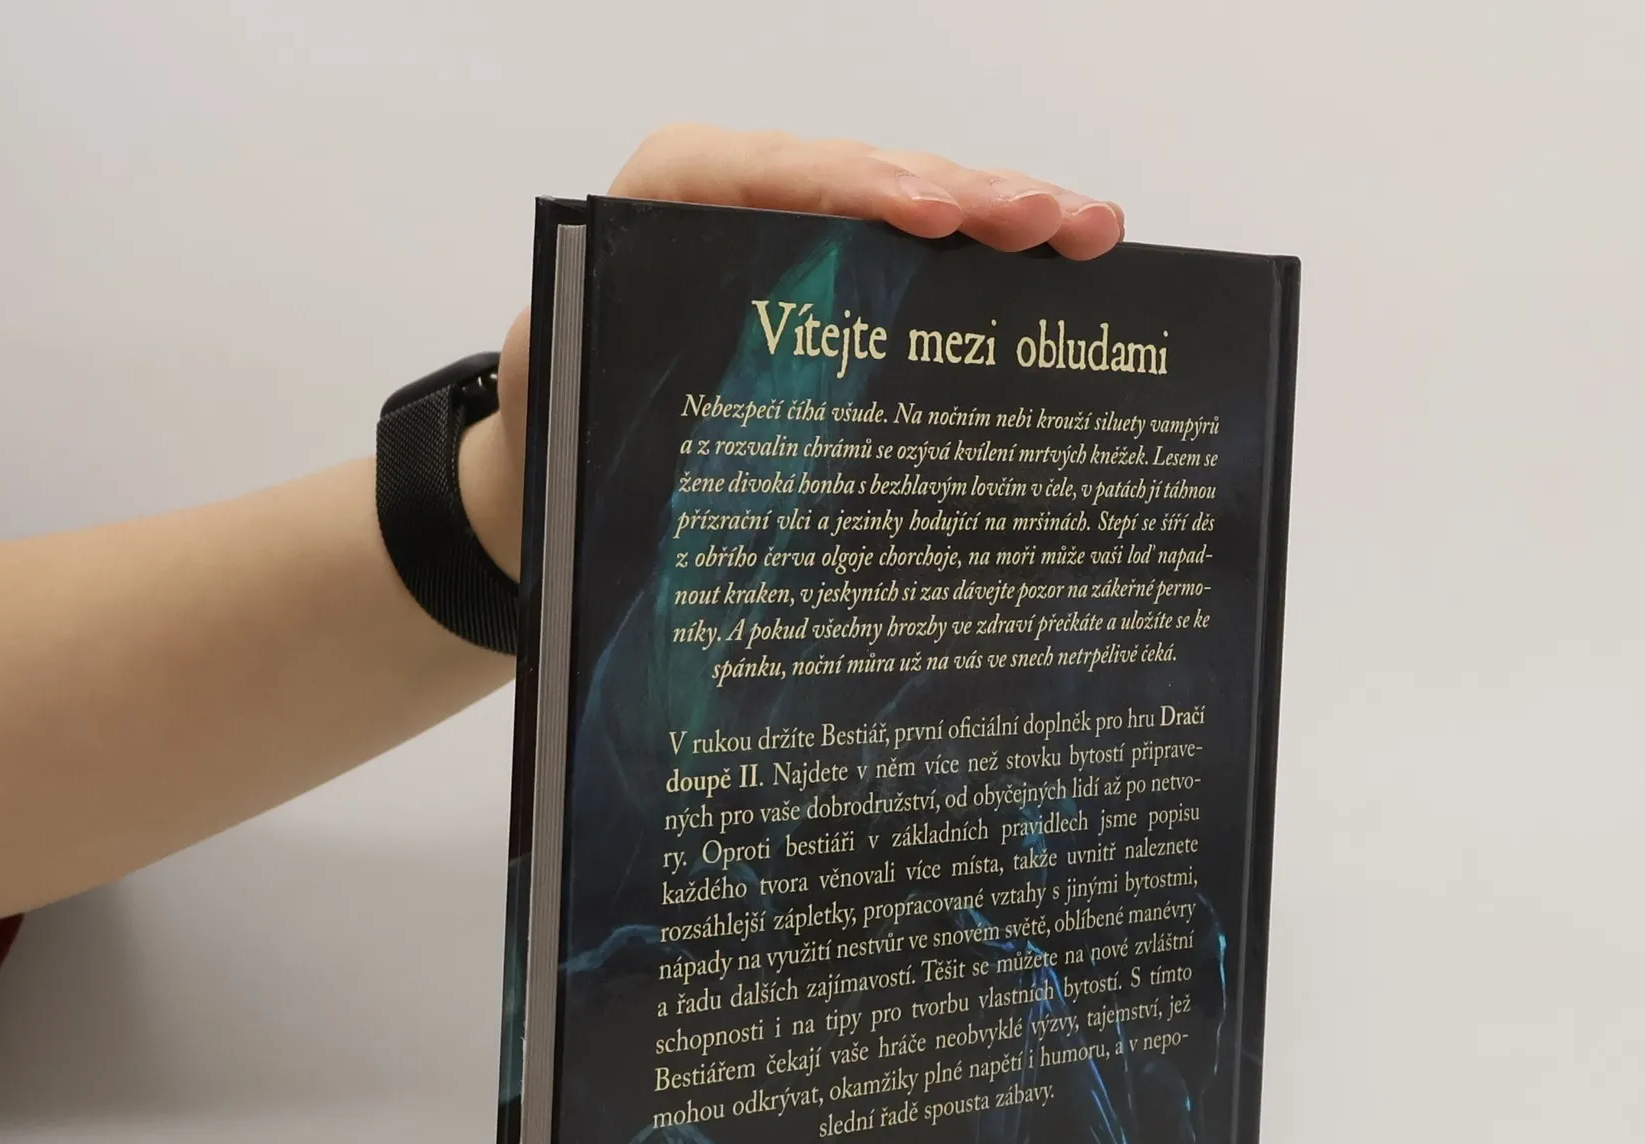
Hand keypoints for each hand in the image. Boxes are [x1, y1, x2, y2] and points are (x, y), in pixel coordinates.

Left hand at [459, 125, 1126, 571]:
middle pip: (855, 175)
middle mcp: (732, 204)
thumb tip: (697, 431)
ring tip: (1087, 231)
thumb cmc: (561, 439)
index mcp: (657, 209)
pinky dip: (981, 264)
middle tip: (1052, 221)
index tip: (927, 216)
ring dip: (999, 216)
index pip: (755, 170)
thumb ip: (616, 389)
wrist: (557, 471)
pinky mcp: (830, 287)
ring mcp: (793, 241)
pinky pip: (909, 260)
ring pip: (902, 207)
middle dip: (962, 193)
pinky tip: (1057, 264)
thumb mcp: (570, 411)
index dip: (847, 185)